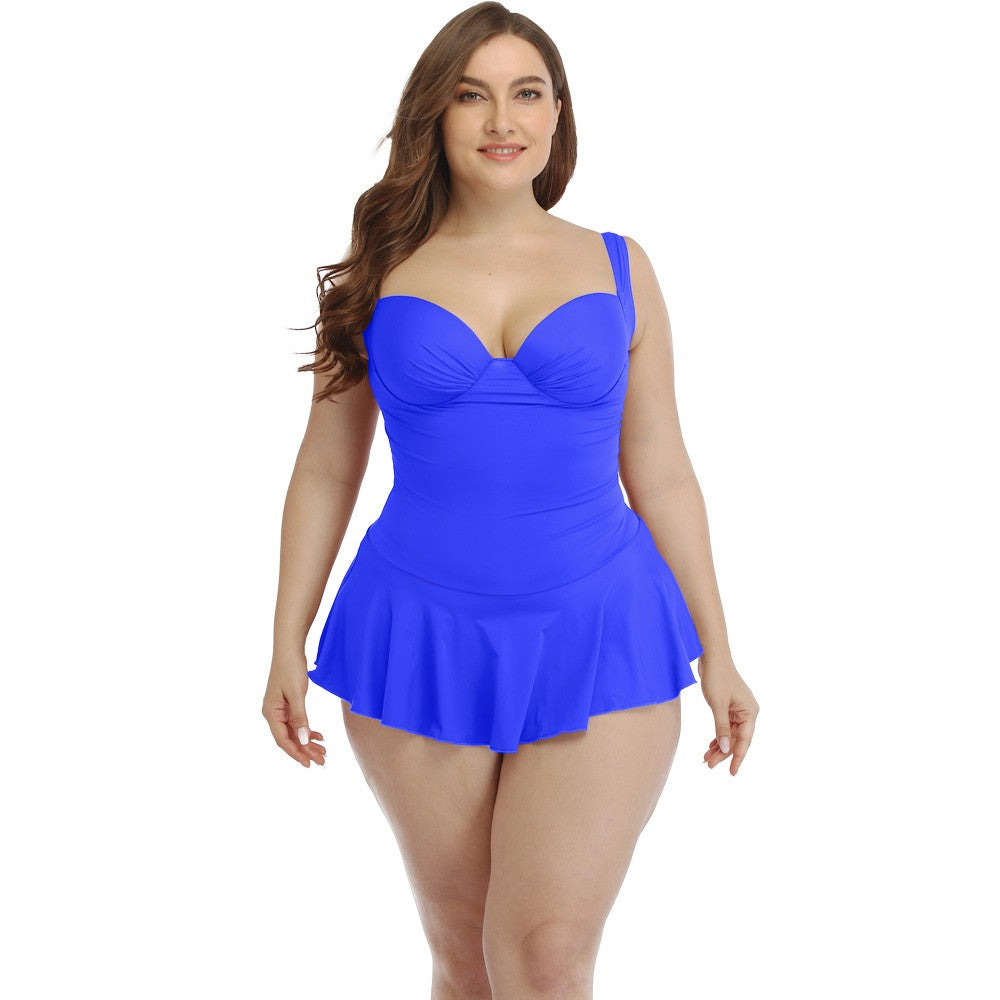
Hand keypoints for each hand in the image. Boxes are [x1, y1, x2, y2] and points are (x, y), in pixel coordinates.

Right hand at [262, 650, 326, 767]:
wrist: (289, 649)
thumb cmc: (291, 668)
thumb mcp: (297, 694)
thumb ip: (300, 718)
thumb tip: (303, 740)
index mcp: (271, 713)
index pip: (283, 740)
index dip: (296, 753)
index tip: (309, 763)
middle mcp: (273, 713)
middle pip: (289, 738)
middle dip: (305, 750)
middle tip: (322, 761)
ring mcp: (280, 709)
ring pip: (294, 732)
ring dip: (308, 742)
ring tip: (323, 751)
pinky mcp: (287, 704)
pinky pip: (297, 722)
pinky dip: (307, 730)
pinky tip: (319, 736)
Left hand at [698, 654, 757, 775]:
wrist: (712, 656)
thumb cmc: (716, 677)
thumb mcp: (718, 705)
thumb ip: (722, 728)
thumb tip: (725, 749)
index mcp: (750, 712)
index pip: (744, 741)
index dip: (737, 758)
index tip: (731, 773)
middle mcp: (748, 712)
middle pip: (737, 739)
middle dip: (723, 753)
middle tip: (708, 765)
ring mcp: (739, 710)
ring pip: (730, 734)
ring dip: (719, 746)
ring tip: (706, 758)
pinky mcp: (730, 707)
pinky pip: (726, 726)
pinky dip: (718, 736)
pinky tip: (710, 746)